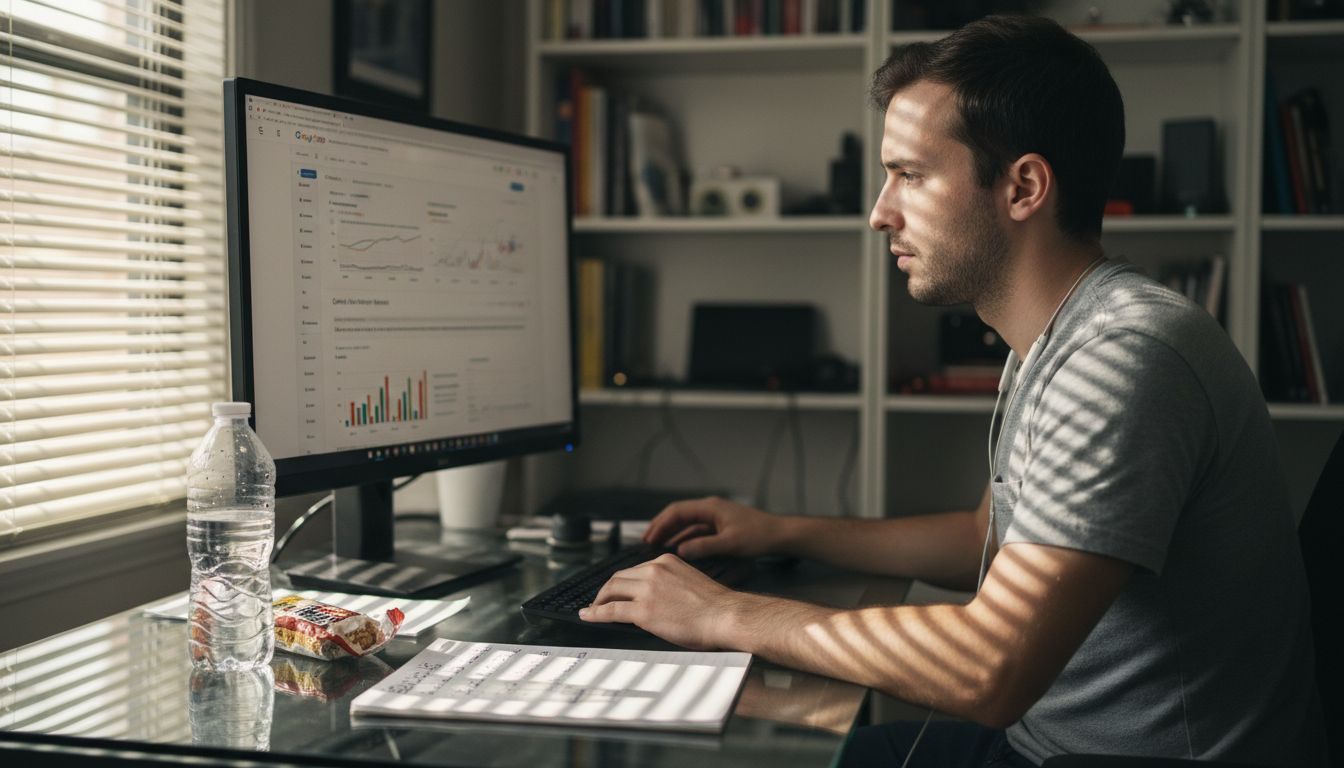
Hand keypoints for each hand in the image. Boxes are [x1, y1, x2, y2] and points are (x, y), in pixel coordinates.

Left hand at [579, 553, 751, 649]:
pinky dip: (596, 613)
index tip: (618, 589)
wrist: (726, 616)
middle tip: (600, 600)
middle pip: (619, 577)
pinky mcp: (643, 610)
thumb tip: (660, 599)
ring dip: (599, 601)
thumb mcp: (691, 582)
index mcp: (667, 561)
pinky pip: (611, 610)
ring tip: (593, 609)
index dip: (623, 582)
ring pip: (612, 590)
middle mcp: (654, 570)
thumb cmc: (717, 607)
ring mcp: (647, 589)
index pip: (636, 570)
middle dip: (607, 590)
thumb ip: (672, 584)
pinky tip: (589, 616)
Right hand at [643, 496, 782, 559]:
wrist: (782, 535)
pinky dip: (685, 538)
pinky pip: (697, 530)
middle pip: (679, 515)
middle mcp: (711, 508)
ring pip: (687, 523)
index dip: (660, 524)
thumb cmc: (759, 536)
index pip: (677, 511)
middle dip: (662, 527)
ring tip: (658, 546)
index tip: (648, 538)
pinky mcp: (722, 526)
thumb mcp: (730, 544)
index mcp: (711, 507)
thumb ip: (704, 547)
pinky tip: (679, 549)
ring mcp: (716, 517)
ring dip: (673, 533)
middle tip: (646, 541)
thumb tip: (679, 551)